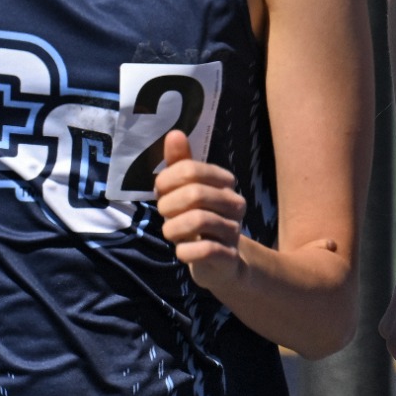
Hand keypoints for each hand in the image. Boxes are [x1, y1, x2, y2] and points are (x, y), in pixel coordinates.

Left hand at [154, 130, 247, 292]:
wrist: (218, 262)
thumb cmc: (197, 218)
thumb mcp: (186, 190)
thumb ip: (181, 163)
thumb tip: (175, 134)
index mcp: (224, 182)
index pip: (191, 169)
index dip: (167, 179)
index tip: (160, 191)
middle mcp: (234, 203)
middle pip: (195, 194)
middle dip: (168, 204)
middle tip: (163, 213)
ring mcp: (233, 230)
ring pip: (199, 221)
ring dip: (173, 228)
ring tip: (170, 232)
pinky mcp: (229, 256)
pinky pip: (204, 250)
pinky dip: (185, 251)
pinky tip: (181, 251)